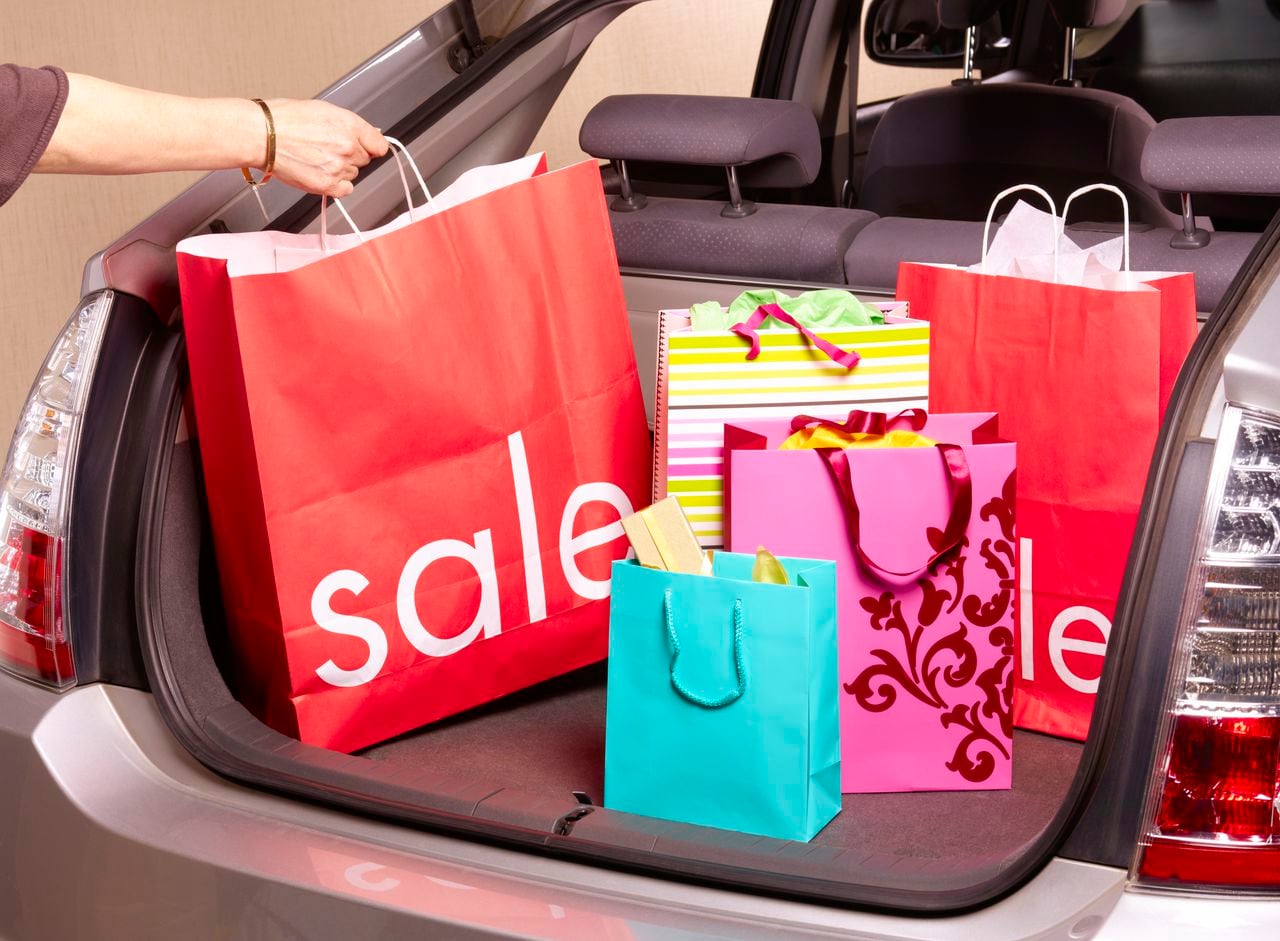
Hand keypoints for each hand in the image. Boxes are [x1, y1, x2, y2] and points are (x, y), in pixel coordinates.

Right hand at [260, 99, 387, 196]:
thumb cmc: (284, 119)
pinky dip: (336, 185)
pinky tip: (321, 173)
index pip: (379, 144)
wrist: (261, 135)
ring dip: (340, 169)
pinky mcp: (327, 185)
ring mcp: (339, 167)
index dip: (371, 146)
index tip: (366, 147)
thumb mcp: (322, 110)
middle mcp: (348, 146)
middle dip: (350, 155)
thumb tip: (371, 134)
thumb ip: (349, 125)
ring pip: (353, 174)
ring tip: (316, 158)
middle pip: (364, 159)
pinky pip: (345, 189)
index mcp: (349, 125)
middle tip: (326, 149)